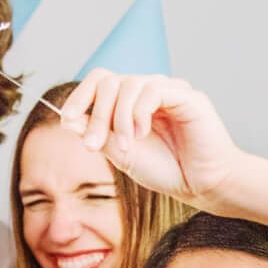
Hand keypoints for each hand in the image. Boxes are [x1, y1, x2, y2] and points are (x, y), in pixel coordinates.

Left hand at [59, 72, 240, 210]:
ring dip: (118, 118)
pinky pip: (153, 90)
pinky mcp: (188, 97)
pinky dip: (139, 113)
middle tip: (92, 145)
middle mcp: (149, 90)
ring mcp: (169, 90)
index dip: (79, 97)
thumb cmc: (165, 169)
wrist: (202, 186)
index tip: (66, 120)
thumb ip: (96, 135)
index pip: (99, 81)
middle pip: (109, 81)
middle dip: (95, 114)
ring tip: (124, 146)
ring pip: (129, 84)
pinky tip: (142, 134)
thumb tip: (67, 119)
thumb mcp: (120, 154)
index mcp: (132, 101)